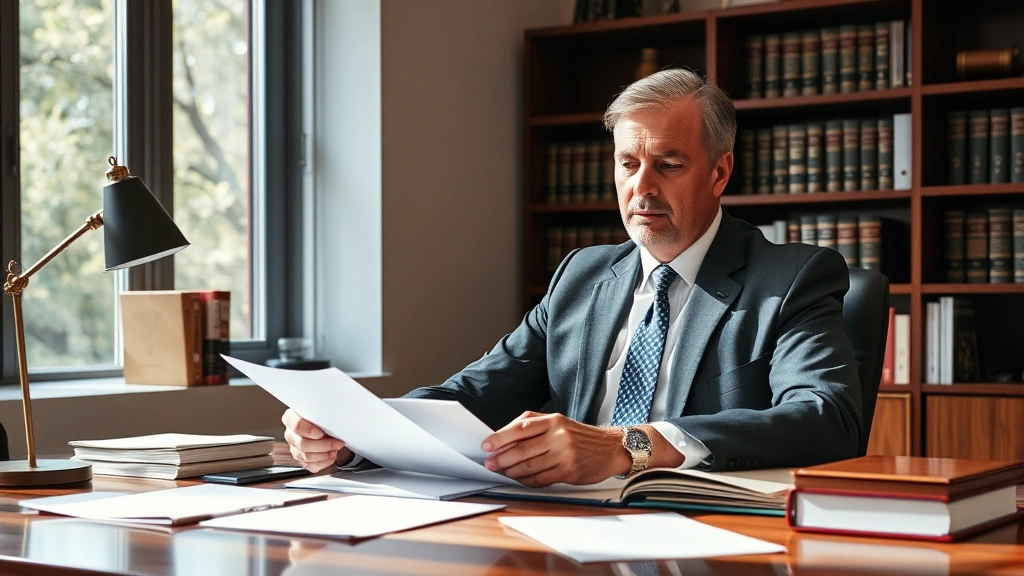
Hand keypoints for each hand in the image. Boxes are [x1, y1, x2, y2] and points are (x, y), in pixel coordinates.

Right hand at [282, 409, 348, 472]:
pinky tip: (330, 456)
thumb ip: (322, 415)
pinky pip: (310, 466)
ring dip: (325, 455)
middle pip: (302, 444)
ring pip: (306, 457)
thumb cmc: (321, 417)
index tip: (322, 433)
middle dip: (324, 445)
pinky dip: (323, 462)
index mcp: (291, 418)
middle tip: (337, 443)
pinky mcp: (301, 459)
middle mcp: (290, 434)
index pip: (296, 426)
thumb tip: (335, 417)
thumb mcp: (321, 412)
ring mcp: (294, 448)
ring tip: (335, 449)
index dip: (309, 431)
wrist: (322, 425)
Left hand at [480, 412, 629, 486]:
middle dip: (501, 458)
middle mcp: (558, 435)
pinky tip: (520, 479)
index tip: (486, 445)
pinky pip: (541, 479)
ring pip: (529, 466)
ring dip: (512, 471)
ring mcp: (564, 454)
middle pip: (522, 449)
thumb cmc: (581, 436)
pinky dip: (527, 481)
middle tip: (490, 463)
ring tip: (503, 472)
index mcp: (553, 420)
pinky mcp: (569, 471)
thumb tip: (504, 437)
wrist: (611, 448)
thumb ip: (533, 425)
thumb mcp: (559, 421)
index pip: (520, 428)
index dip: (499, 438)